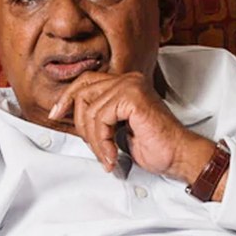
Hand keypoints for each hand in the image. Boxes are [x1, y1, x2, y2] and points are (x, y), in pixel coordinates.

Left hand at [48, 71, 214, 182]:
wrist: (179, 156)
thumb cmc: (156, 146)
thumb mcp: (118, 129)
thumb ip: (100, 118)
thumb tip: (72, 118)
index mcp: (125, 83)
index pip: (86, 81)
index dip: (67, 97)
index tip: (56, 114)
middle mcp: (128, 79)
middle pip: (83, 91)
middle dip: (79, 123)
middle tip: (93, 147)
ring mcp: (131, 86)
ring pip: (90, 109)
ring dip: (94, 140)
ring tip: (107, 155)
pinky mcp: (133, 98)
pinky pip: (101, 118)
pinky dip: (102, 141)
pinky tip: (112, 154)